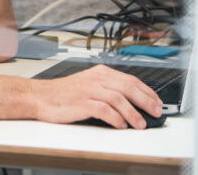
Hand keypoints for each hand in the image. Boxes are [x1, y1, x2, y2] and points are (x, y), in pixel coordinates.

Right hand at [33, 65, 162, 128]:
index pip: (130, 79)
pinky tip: (121, 125)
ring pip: (119, 99)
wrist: (40, 96)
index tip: (157, 101)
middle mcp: (96, 79)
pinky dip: (116, 118)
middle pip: (128, 87)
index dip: (147, 91)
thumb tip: (132, 101)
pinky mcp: (82, 103)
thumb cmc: (64, 93)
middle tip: (156, 112)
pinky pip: (104, 110)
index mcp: (100, 72)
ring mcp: (89, 90)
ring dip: (133, 113)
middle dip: (146, 100)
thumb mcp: (88, 84)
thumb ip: (108, 88)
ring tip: (140, 124)